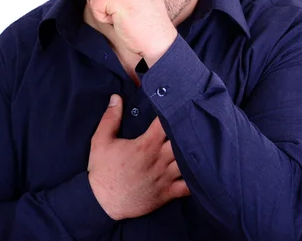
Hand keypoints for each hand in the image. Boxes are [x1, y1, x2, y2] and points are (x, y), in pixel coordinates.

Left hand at [84, 0, 176, 65]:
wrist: (159, 41)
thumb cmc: (149, 23)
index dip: (116, 0)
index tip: (134, 7)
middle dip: (109, 5)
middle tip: (130, 14)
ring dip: (106, 12)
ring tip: (125, 17)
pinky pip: (95, 6)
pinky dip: (104, 18)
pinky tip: (121, 21)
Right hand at [87, 94, 189, 220]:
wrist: (103, 203)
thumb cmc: (102, 170)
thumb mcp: (101, 140)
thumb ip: (110, 117)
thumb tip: (116, 97)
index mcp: (146, 145)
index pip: (165, 124)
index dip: (172, 112)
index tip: (176, 104)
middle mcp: (159, 160)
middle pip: (181, 140)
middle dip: (187, 129)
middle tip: (193, 120)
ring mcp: (165, 178)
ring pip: (188, 161)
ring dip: (193, 151)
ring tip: (201, 141)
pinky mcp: (167, 194)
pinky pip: (188, 187)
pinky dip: (197, 178)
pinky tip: (201, 170)